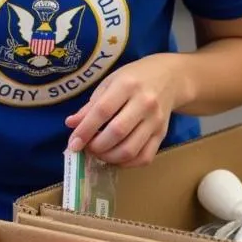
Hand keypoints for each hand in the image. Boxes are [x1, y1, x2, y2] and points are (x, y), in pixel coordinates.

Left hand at [64, 53, 185, 167]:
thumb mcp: (109, 83)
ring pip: (130, 149)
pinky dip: (127, 163)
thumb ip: (91, 105)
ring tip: (98, 153)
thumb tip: (71, 124)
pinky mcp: (163, 134)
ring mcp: (156, 120)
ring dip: (109, 157)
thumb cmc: (133, 78)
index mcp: (127, 85)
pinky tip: (115, 158)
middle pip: (117, 132)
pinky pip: (145, 157)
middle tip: (86, 148)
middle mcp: (144, 103)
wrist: (170, 77)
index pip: (102, 111)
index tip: (73, 144)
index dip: (85, 130)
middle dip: (96, 147)